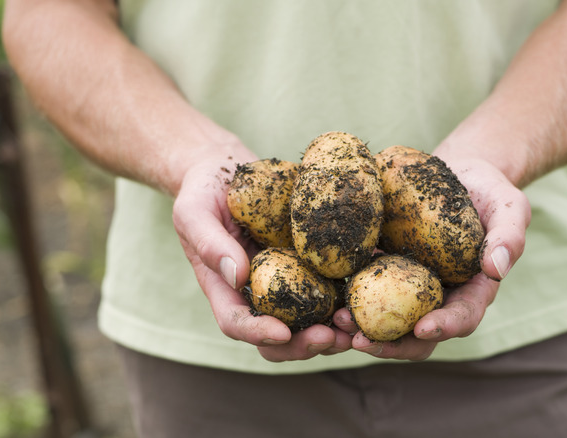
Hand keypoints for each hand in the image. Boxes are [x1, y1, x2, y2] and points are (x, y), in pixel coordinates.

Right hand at [172, 150, 352, 361]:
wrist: (226, 170)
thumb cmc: (203, 191)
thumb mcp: (194, 212)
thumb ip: (211, 244)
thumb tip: (240, 276)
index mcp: (225, 288)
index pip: (237, 323)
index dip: (259, 334)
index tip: (282, 333)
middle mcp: (258, 293)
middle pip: (279, 337)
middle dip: (304, 344)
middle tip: (331, 337)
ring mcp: (286, 281)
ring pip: (309, 321)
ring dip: (333, 331)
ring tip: (356, 329)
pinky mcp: (310, 264)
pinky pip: (331, 287)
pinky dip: (350, 297)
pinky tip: (371, 291)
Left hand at [332, 157, 530, 359]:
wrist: (459, 172)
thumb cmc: (490, 190)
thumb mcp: (511, 207)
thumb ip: (510, 237)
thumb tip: (496, 269)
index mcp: (472, 290)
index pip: (462, 318)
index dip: (443, 327)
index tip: (422, 329)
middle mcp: (438, 296)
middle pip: (416, 334)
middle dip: (390, 343)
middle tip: (361, 340)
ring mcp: (408, 287)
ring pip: (385, 319)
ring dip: (360, 328)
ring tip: (335, 321)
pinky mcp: (383, 270)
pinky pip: (364, 289)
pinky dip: (346, 296)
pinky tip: (324, 292)